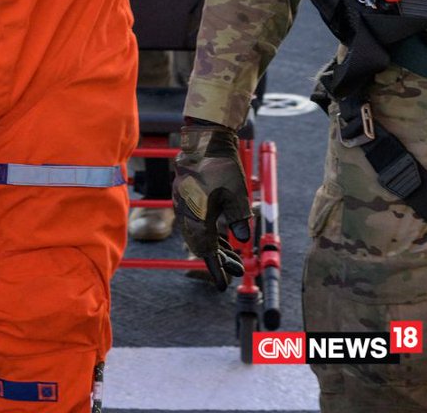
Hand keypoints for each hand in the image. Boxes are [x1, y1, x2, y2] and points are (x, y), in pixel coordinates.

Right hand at [172, 123, 251, 291]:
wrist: (205, 138)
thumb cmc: (222, 166)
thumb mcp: (237, 195)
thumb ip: (239, 220)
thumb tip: (243, 242)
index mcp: (197, 215)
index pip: (206, 251)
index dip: (216, 269)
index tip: (223, 287)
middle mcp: (185, 212)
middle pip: (200, 244)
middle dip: (219, 259)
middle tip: (238, 271)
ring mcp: (182, 203)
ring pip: (197, 233)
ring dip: (215, 246)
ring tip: (233, 257)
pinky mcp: (184, 195)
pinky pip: (194, 221)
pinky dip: (208, 231)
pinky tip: (221, 235)